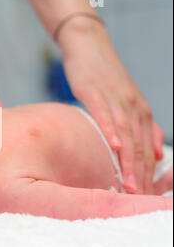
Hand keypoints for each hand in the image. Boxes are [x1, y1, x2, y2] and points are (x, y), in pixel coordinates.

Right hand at [59, 18, 163, 194]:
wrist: (89, 46)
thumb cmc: (104, 78)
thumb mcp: (127, 103)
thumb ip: (142, 128)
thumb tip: (157, 154)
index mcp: (140, 113)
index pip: (148, 151)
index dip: (148, 176)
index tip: (145, 198)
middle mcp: (133, 107)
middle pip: (140, 147)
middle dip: (141, 175)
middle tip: (139, 200)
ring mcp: (115, 99)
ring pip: (126, 135)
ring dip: (129, 162)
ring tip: (129, 185)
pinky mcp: (95, 91)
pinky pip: (104, 114)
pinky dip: (110, 131)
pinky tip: (112, 147)